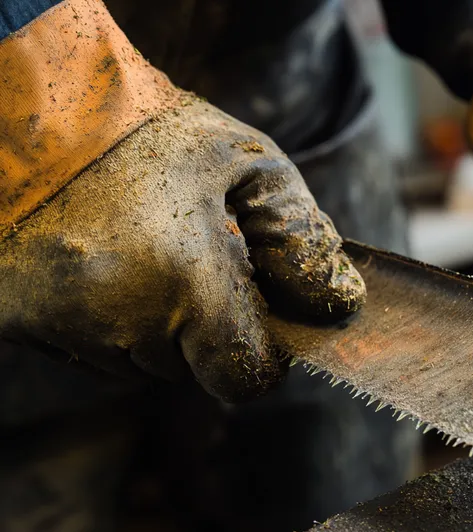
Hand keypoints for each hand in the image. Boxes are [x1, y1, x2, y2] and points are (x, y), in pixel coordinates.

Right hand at [0, 100, 365, 401]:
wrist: (27, 106)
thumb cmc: (149, 130)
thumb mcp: (249, 164)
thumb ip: (302, 238)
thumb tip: (336, 304)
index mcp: (186, 283)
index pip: (241, 378)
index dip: (259, 353)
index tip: (254, 313)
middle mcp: (121, 321)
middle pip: (188, 369)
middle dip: (201, 327)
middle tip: (187, 258)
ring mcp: (61, 326)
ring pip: (134, 361)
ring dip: (150, 324)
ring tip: (136, 250)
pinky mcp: (15, 321)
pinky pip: (84, 347)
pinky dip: (101, 318)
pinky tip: (96, 259)